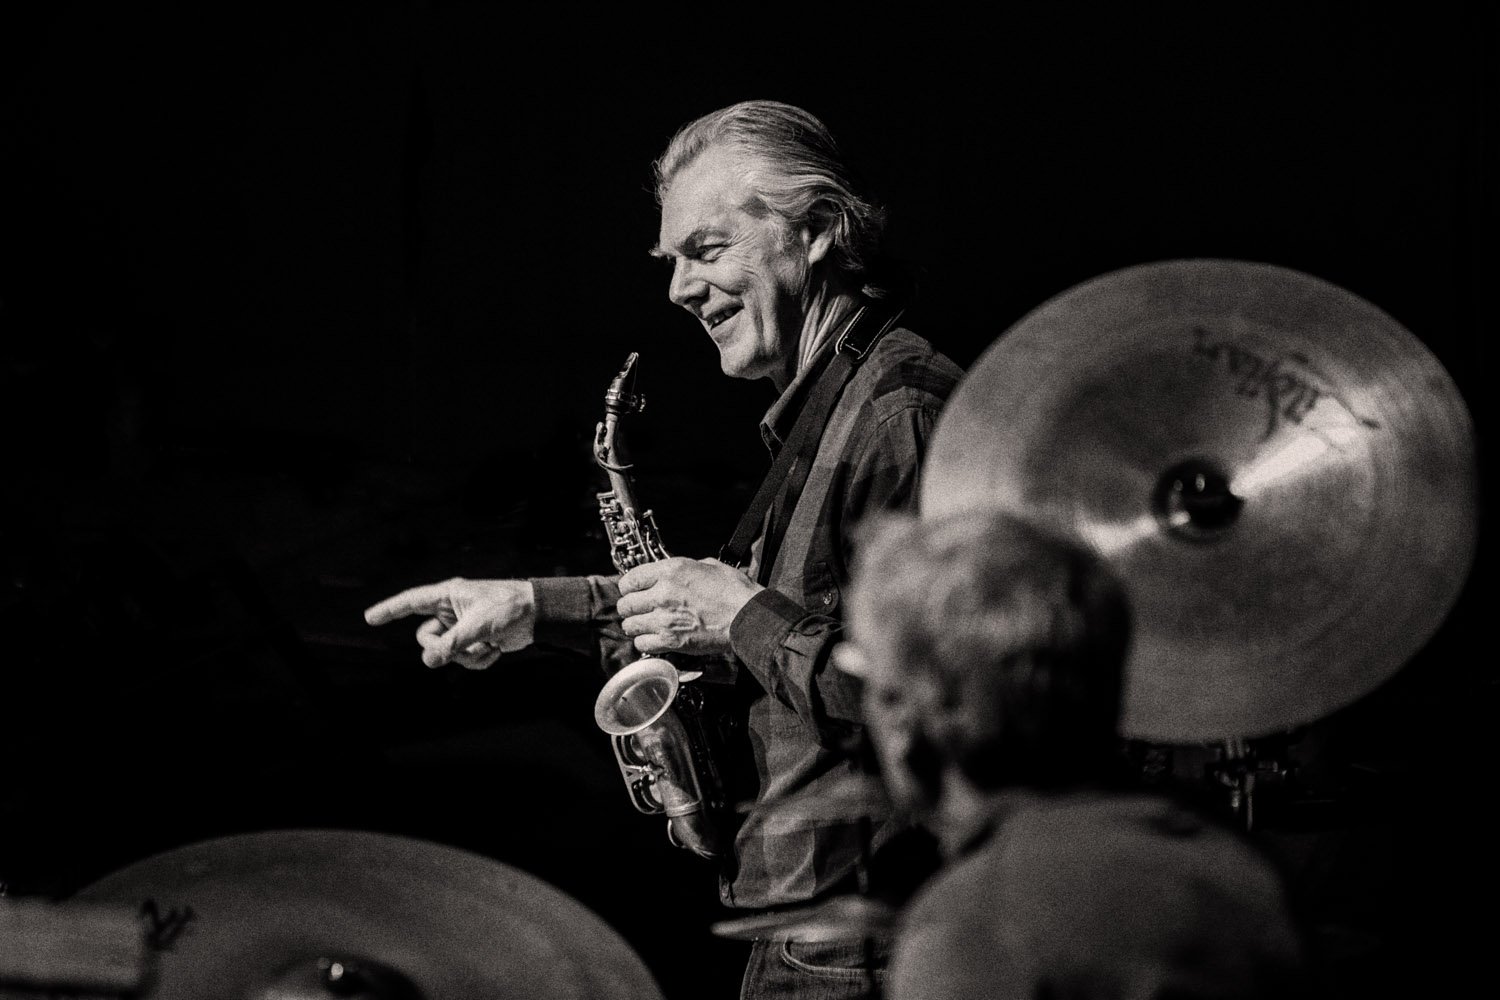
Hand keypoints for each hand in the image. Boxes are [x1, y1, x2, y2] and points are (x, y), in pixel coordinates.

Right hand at [363, 578, 535, 669]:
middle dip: (441, 648)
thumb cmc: (510, 608)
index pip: (411, 602)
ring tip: (488, 645)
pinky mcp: (475, 640)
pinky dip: (479, 660)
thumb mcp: (478, 625)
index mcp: (448, 595)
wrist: (539, 615)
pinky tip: (496, 650)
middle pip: (425, 637)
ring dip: (466, 655)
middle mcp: (451, 610)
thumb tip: (428, 661)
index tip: (369, 618)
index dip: (390, 610)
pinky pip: (463, 659)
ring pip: (445, 652)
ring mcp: (462, 627)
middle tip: (457, 649)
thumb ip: (451, 644)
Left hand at [616, 557, 762, 656]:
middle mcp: (663, 593)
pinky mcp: (671, 641)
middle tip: (637, 611)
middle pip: (626, 604)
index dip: (628, 587)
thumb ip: (686, 568)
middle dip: (630, 608)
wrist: (748, 616)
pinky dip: (646, 643)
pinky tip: (654, 640)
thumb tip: (675, 572)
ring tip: (645, 627)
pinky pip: (643, 644)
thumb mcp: (709, 566)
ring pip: (631, 625)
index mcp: (671, 570)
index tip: (631, 592)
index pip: (631, 579)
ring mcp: (665, 619)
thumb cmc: (735, 592)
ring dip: (636, 627)